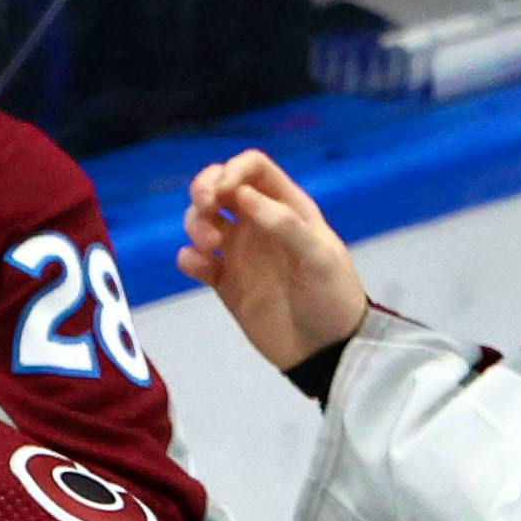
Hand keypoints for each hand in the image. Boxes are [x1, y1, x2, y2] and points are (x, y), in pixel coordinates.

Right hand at [181, 152, 366, 369]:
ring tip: (210, 248)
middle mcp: (259, 222)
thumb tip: (242, 196)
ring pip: (202, 220)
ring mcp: (239, 252)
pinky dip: (189, 258)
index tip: (223, 192)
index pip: (253, 168)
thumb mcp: (318, 257)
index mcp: (287, 207)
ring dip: (195, 224)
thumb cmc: (331, 298)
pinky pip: (196, 260)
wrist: (326, 352)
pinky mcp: (224, 282)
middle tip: (205, 207)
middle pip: (220, 186)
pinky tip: (199, 268)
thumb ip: (283, 223)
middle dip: (203, 189)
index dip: (233, 170)